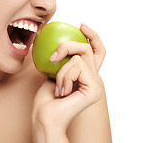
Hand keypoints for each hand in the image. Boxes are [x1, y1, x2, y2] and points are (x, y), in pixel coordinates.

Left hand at [32, 24, 105, 142]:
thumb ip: (61, 59)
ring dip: (61, 70)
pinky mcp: (94, 89)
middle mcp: (94, 79)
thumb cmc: (45, 98)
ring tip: (58, 87)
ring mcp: (96, 85)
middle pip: (89, 49)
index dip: (92, 36)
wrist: (45, 117)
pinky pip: (77, 67)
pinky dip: (64, 76)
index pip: (97, 51)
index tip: (80, 25)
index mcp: (86, 75)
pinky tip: (62, 92)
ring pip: (79, 57)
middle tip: (54, 56)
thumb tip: (57, 39)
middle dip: (69, 46)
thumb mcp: (52, 71)